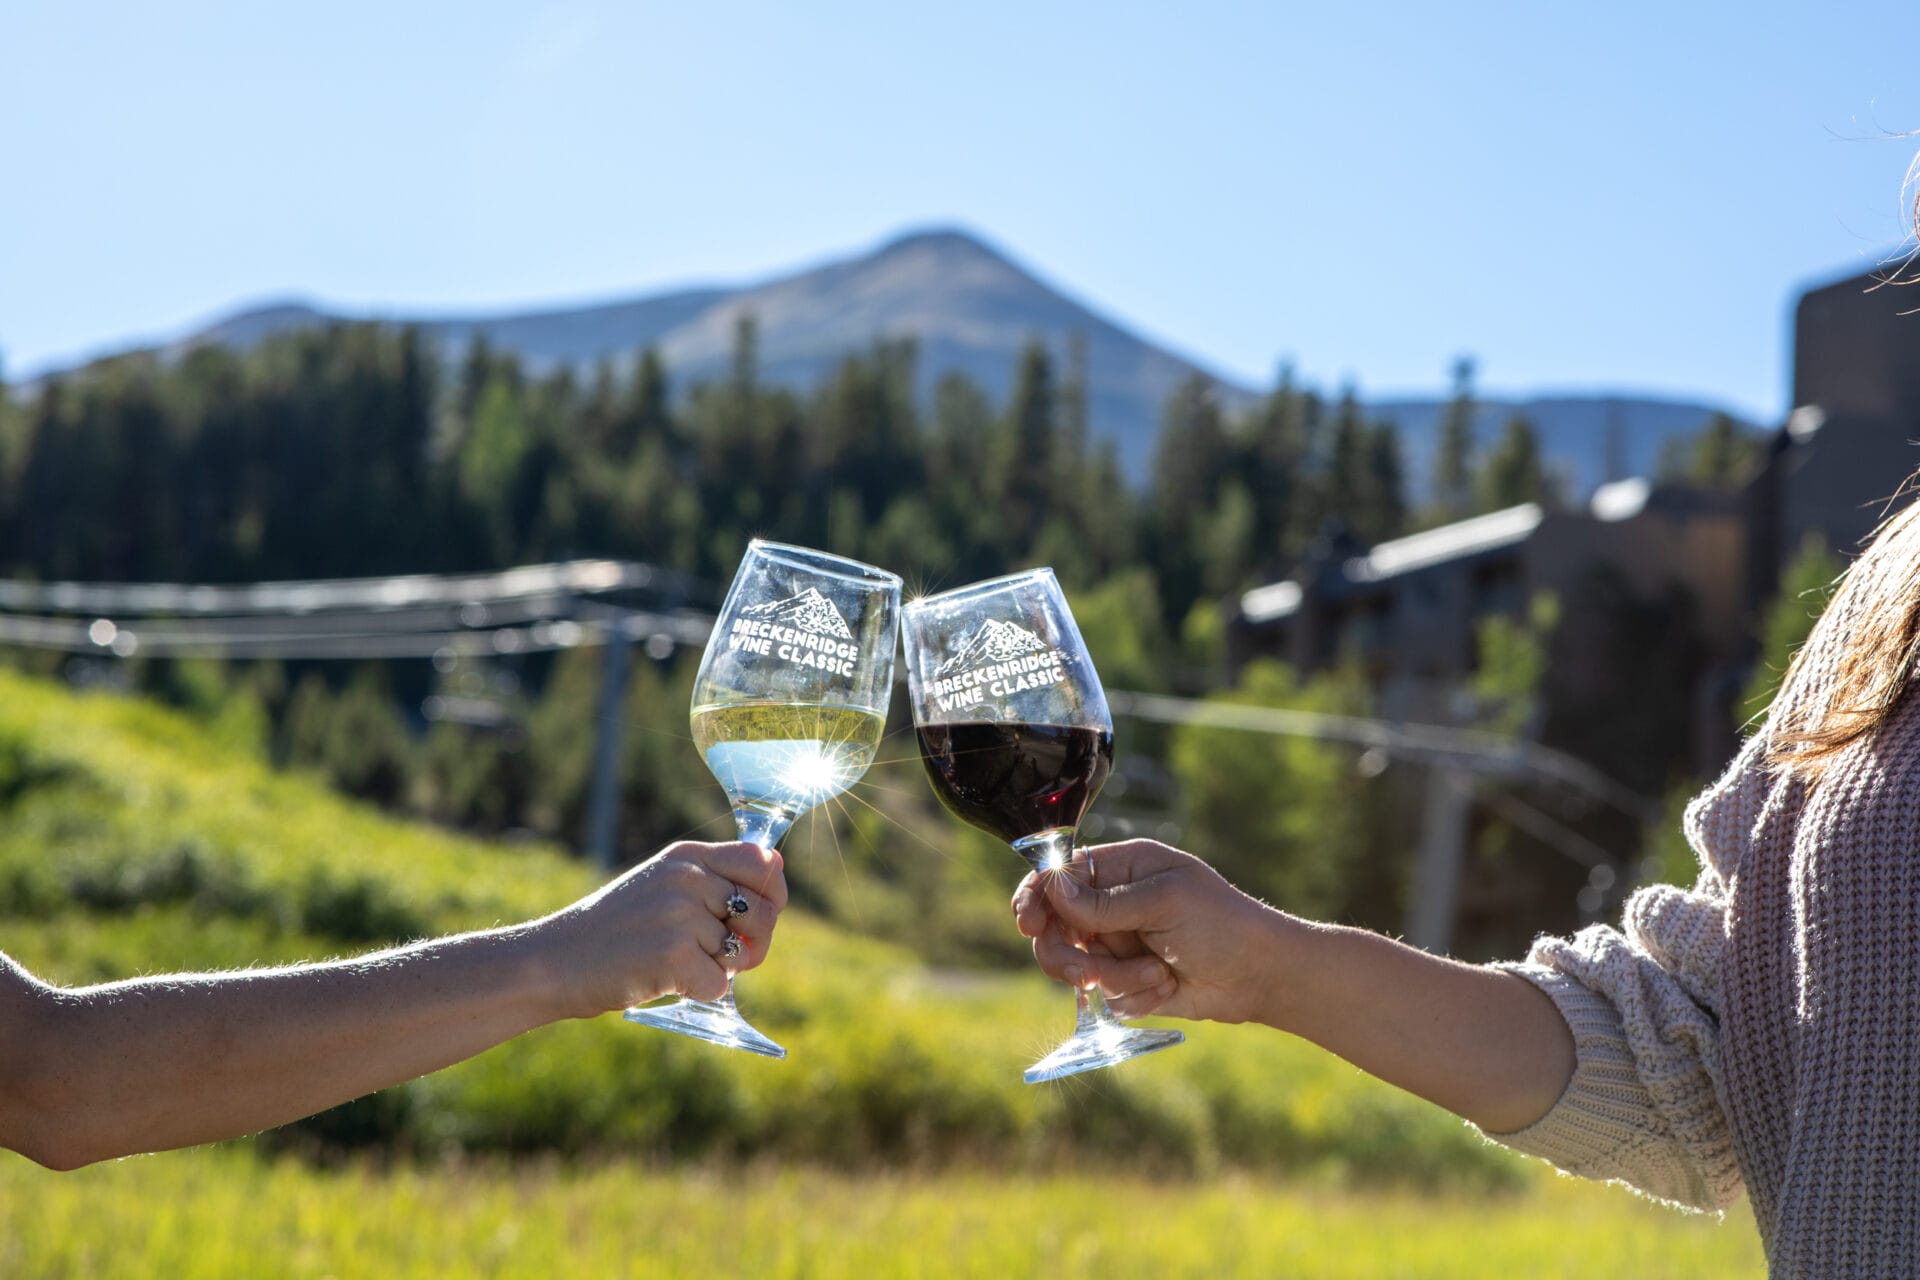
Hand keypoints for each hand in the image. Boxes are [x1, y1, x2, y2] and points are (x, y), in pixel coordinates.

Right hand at [538, 840, 787, 1017]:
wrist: (553, 962)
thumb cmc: (613, 932)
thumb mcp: (661, 886)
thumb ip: (715, 879)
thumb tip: (778, 867)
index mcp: (687, 856)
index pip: (763, 861)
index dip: (773, 894)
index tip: (759, 915)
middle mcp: (687, 877)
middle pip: (763, 913)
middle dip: (754, 943)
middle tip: (720, 955)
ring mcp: (680, 914)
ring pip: (740, 954)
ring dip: (716, 968)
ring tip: (672, 963)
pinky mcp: (674, 954)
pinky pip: (719, 984)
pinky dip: (698, 992)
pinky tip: (664, 981)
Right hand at [1011, 839, 1283, 1023]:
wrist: (1260, 976)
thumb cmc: (1222, 924)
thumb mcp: (1164, 902)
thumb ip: (1106, 902)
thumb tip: (1054, 889)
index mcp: (1123, 869)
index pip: (1059, 875)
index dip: (1036, 897)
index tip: (1028, 924)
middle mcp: (1113, 904)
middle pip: (1054, 927)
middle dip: (1070, 954)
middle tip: (1089, 973)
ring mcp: (1118, 944)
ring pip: (1076, 966)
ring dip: (1113, 977)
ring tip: (1154, 976)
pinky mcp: (1127, 981)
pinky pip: (1104, 995)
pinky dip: (1133, 996)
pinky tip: (1166, 986)